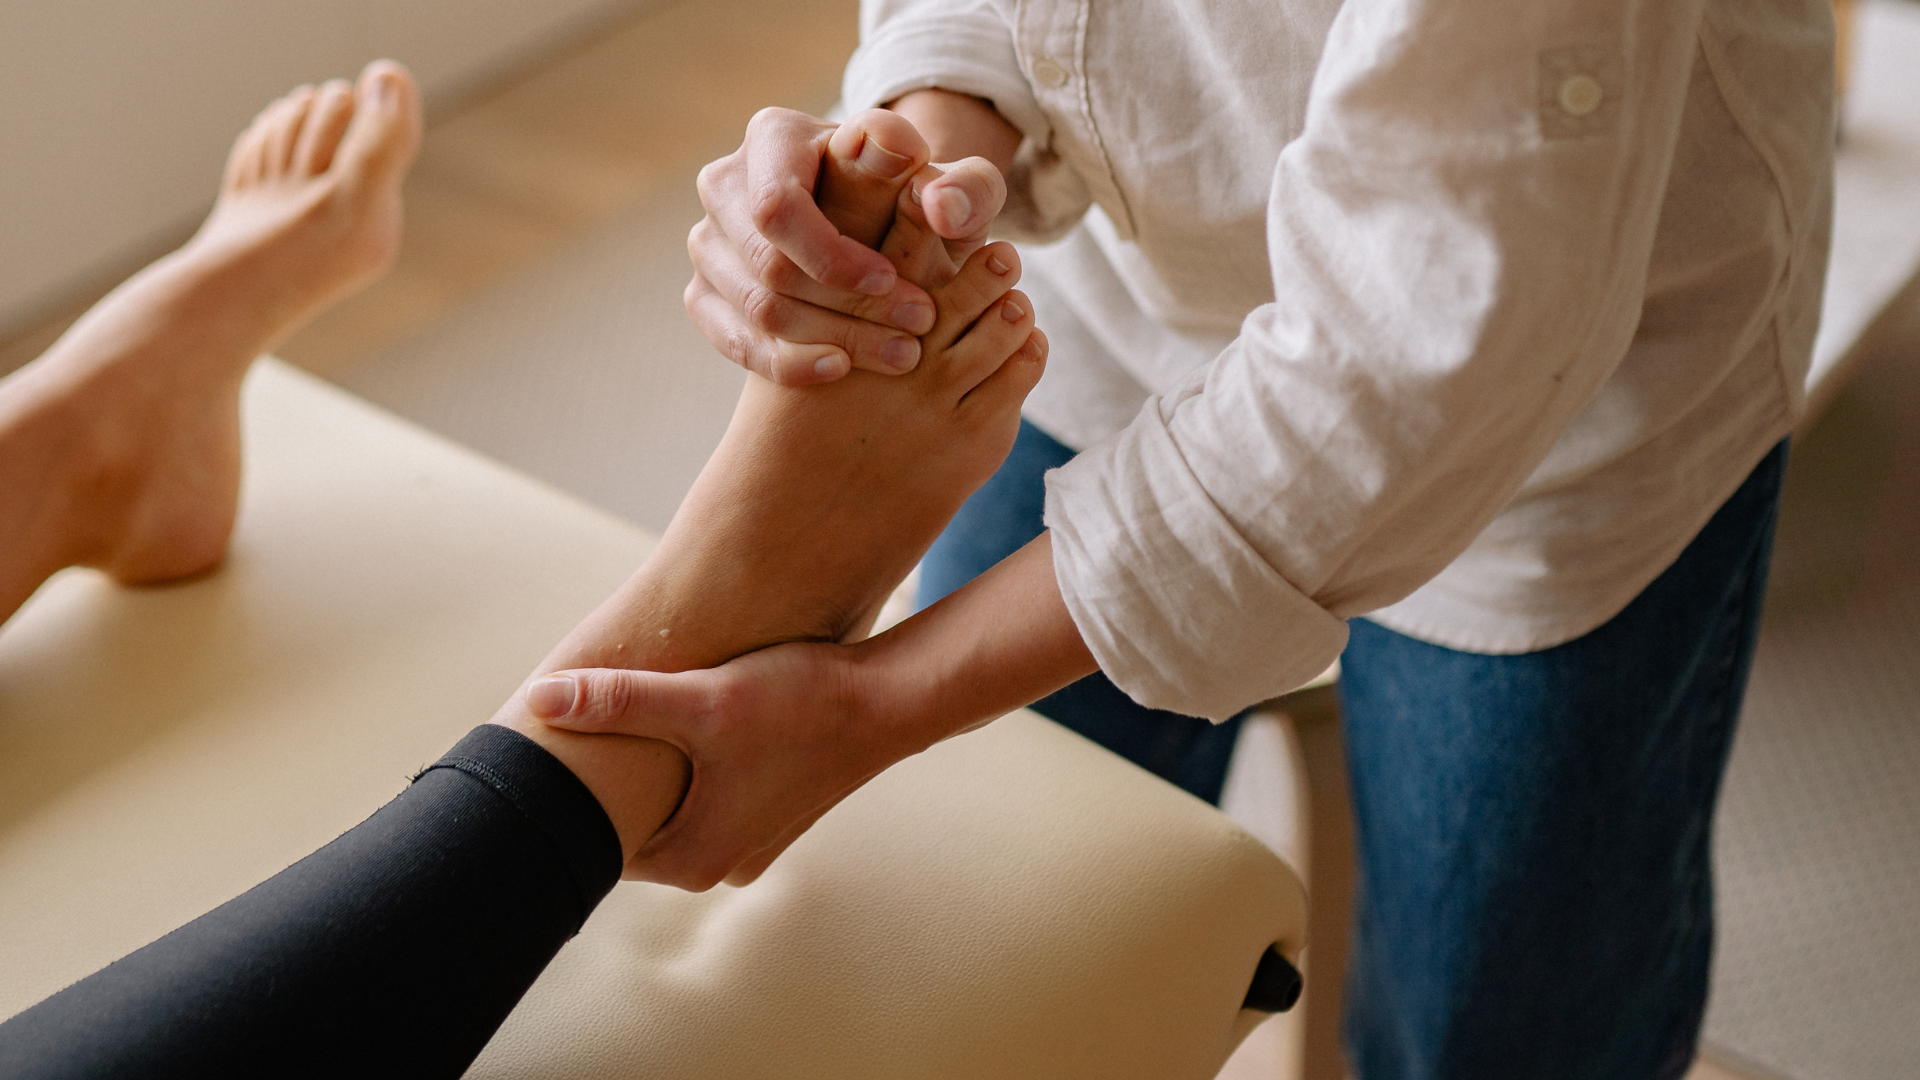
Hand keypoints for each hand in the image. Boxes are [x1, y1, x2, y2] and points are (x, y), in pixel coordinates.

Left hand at [526, 639, 915, 889]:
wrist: (889, 701)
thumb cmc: (801, 704)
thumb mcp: (703, 699)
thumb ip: (619, 701)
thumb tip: (540, 701)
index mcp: (695, 858)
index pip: (599, 842)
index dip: (570, 799)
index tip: (545, 757)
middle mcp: (721, 865)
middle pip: (635, 827)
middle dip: (610, 782)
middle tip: (575, 731)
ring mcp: (749, 843)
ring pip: (672, 809)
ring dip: (654, 771)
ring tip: (625, 722)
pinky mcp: (767, 815)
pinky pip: (705, 800)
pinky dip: (690, 769)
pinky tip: (683, 724)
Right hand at [685, 106, 1007, 385]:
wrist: (886, 229)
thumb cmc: (922, 200)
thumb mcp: (958, 186)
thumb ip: (964, 185)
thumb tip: (935, 203)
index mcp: (774, 136)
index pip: (779, 207)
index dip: (833, 255)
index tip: (893, 280)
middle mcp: (726, 183)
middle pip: (768, 264)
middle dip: (847, 306)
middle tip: (916, 327)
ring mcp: (708, 242)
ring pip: (756, 308)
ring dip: (830, 338)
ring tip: (900, 354)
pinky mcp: (707, 293)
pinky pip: (733, 340)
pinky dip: (787, 363)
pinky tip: (840, 367)